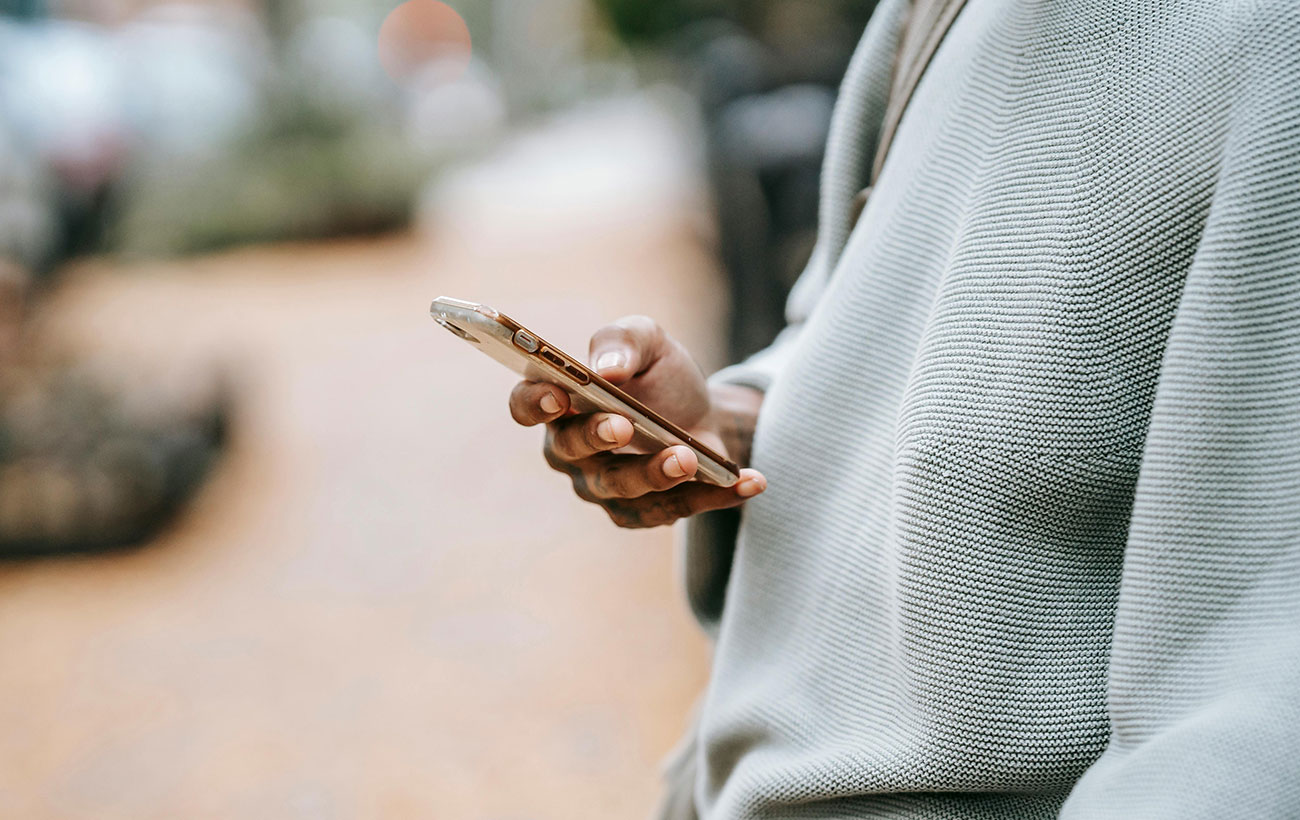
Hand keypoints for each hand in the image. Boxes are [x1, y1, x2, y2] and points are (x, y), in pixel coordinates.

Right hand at [508, 316, 765, 527]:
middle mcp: (570, 450)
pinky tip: (749, 481)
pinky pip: (672, 510)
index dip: (535, 404)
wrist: (700, 411)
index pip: (526, 405)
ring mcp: (603, 486)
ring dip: (654, 474)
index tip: (559, 396)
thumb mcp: (648, 340)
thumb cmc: (658, 375)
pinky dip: (713, 496)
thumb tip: (607, 368)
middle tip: (624, 425)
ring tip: (688, 457)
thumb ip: (623, 341)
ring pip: (620, 490)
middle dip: (596, 438)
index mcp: (559, 401)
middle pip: (571, 451)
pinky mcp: (642, 511)